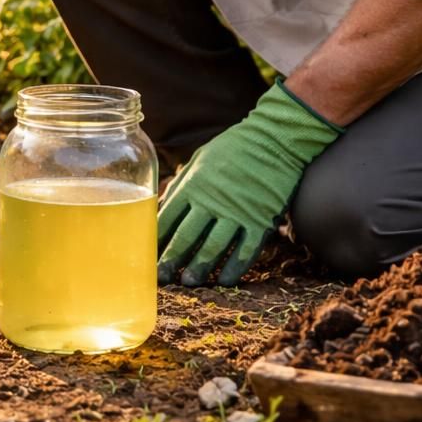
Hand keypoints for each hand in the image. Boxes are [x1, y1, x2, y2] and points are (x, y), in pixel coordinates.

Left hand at [156, 80, 341, 285]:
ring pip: (214, 248)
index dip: (155, 240)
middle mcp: (212, 201)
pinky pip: (246, 251)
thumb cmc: (232, 148)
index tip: (146, 254)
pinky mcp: (261, 220)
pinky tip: (225, 281)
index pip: (167, 219)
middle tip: (161, 278)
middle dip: (172, 260)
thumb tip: (163, 209)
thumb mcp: (199, 160)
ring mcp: (238, 212)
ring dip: (200, 268)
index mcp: (193, 185)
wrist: (275, 139)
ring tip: (188, 282)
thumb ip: (181, 185)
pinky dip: (235, 268)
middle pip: (187, 238)